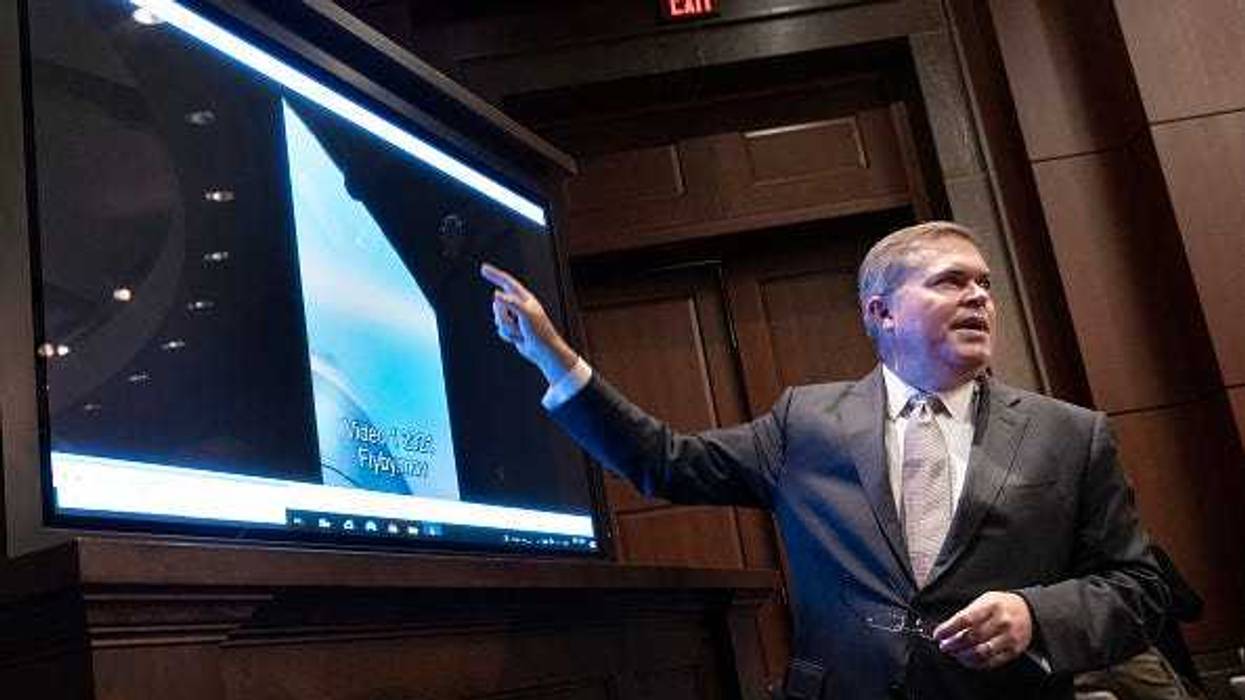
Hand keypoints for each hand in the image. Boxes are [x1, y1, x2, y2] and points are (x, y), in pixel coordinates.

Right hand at [480, 262, 579, 381]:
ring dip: (508, 329)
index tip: (483, 268)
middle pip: (498, 305)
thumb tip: (496, 294)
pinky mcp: (512, 328)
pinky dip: (508, 336)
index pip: (506, 282)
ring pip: (498, 319)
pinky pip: (500, 330)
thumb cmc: (540, 332)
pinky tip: (519, 338)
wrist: (544, 351)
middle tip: (518, 324)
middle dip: (504, 317)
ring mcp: (514, 317)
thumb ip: (511, 303)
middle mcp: (518, 305)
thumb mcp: (526, 315)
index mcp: (524, 298)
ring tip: (521, 332)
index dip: (494, 274)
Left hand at [932, 592, 1032, 669]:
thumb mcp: (984, 600)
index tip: (938, 634)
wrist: (1029, 611)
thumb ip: (968, 613)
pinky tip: (967, 660)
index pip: (965, 619)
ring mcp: (1009, 637)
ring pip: (981, 652)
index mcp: (991, 605)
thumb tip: (947, 629)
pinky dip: (976, 663)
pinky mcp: (1014, 651)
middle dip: (953, 644)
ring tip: (955, 653)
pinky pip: (992, 661)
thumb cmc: (1001, 605)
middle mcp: (1001, 621)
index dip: (948, 629)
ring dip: (963, 655)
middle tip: (944, 646)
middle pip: (971, 637)